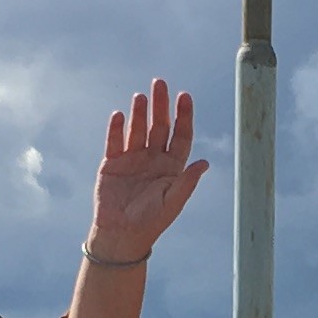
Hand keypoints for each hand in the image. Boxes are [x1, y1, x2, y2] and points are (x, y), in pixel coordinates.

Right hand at [88, 79, 209, 265]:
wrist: (122, 235)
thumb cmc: (152, 222)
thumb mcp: (173, 202)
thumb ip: (187, 181)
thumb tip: (205, 163)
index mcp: (172, 166)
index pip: (180, 135)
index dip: (183, 116)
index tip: (184, 96)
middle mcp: (153, 158)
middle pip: (159, 125)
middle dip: (160, 104)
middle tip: (160, 83)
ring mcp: (132, 159)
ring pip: (137, 129)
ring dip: (139, 112)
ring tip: (141, 96)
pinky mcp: (112, 163)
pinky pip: (114, 141)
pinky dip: (117, 128)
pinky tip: (120, 115)